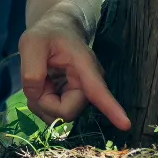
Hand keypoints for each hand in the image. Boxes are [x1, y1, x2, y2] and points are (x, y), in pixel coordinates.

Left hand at [20, 13, 130, 129]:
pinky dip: (41, 104)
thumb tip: (37, 96)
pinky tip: (42, 87)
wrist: (55, 33)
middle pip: (66, 112)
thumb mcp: (31, 44)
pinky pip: (54, 114)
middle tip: (35, 80)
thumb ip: (31, 70)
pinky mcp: (74, 101)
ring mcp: (82, 95)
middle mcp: (88, 84)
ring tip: (40, 80)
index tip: (126, 124)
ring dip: (41, 103)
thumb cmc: (46, 35)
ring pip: (58, 116)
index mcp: (84, 66)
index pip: (98, 90)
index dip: (111, 108)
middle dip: (44, 101)